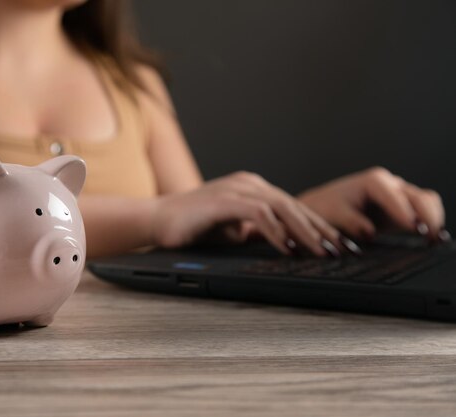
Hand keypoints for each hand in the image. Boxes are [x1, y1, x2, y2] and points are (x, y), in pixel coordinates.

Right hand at [152, 171, 344, 255]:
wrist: (156, 221)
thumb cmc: (193, 228)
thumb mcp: (233, 231)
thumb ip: (256, 232)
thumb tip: (285, 245)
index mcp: (253, 190)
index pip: (293, 207)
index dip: (319, 226)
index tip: (339, 245)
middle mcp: (248, 185)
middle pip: (294, 205)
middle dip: (322, 229)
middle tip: (343, 250)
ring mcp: (236, 190)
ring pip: (281, 206)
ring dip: (305, 230)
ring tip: (322, 251)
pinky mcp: (223, 200)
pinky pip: (257, 213)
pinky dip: (275, 230)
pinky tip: (287, 247)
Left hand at [298, 167, 448, 240]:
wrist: (321, 209)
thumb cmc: (325, 209)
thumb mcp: (333, 215)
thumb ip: (351, 221)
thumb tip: (369, 231)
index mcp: (373, 182)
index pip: (394, 195)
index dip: (405, 211)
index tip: (413, 227)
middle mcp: (389, 185)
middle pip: (418, 197)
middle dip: (427, 216)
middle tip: (429, 236)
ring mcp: (397, 196)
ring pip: (426, 202)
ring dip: (433, 219)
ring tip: (434, 239)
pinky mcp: (401, 210)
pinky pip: (424, 212)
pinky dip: (431, 223)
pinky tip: (432, 239)